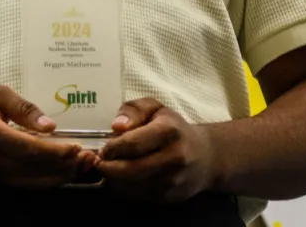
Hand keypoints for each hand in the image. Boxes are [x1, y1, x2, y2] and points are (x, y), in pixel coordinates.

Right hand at [0, 85, 95, 188]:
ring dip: (57, 178)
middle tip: (88, 160)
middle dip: (63, 167)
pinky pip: (19, 184)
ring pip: (28, 182)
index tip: (78, 148)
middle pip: (31, 169)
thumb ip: (23, 108)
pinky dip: (41, 181)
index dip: (55, 151)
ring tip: (79, 169)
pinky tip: (58, 174)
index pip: (28, 147)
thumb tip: (51, 126)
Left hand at [96, 98, 216, 201]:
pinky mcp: (170, 197)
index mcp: (169, 131)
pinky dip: (124, 189)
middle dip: (107, 167)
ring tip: (109, 169)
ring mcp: (173, 180)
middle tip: (99, 162)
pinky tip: (123, 179)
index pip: (133, 144)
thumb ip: (133, 110)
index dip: (112, 148)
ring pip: (131, 186)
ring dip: (113, 180)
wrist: (206, 156)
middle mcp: (174, 157)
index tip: (103, 148)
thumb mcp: (155, 109)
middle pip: (129, 169)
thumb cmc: (174, 128)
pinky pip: (138, 196)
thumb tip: (116, 126)